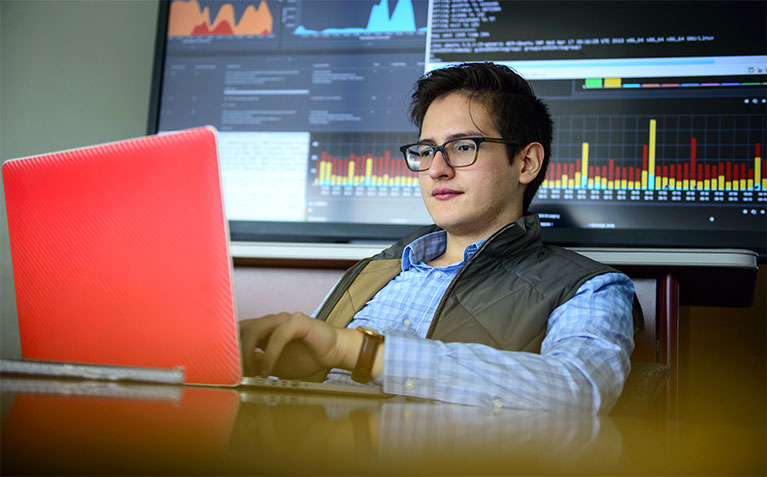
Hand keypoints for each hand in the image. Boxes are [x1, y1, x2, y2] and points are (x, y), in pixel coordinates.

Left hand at [239, 313, 360, 379]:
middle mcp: (271, 321)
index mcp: (264, 329)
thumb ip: (257, 363)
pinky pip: (278, 336)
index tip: (223, 370)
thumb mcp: (275, 365)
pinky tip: (268, 371)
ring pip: (256, 329)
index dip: (228, 348)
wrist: (335, 352)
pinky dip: (269, 355)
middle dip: (234, 350)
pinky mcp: (298, 322)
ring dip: (248, 352)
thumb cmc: (307, 357)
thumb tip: (235, 370)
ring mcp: (284, 319)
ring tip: (250, 373)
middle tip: (234, 373)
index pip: (238, 332)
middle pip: (242, 327)